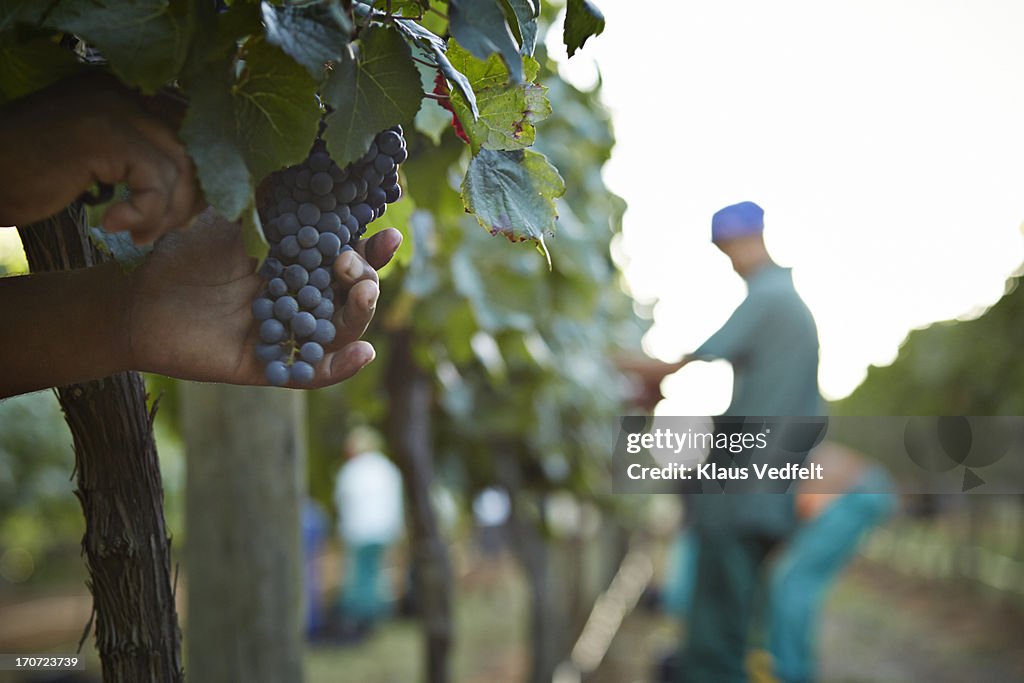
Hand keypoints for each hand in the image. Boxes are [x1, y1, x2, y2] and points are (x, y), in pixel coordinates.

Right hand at [0, 70, 202, 242]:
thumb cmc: (31, 175)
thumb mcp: (98, 164)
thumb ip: (142, 166)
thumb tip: (197, 199)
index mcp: (122, 94)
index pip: (185, 131)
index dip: (193, 177)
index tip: (182, 212)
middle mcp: (122, 93)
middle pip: (187, 149)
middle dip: (185, 197)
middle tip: (164, 229)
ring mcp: (114, 110)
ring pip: (177, 167)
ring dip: (166, 212)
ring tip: (140, 233)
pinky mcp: (107, 137)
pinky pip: (155, 182)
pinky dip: (145, 212)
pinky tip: (115, 224)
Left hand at [127, 209, 401, 386]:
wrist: (136, 298)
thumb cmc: (182, 254)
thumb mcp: (233, 220)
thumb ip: (272, 204)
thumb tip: (312, 165)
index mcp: (296, 266)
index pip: (346, 259)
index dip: (372, 250)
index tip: (389, 234)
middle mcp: (299, 302)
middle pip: (350, 297)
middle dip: (365, 279)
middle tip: (353, 265)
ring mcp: (287, 336)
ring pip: (339, 333)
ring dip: (359, 316)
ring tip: (363, 295)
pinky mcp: (270, 368)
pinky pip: (313, 373)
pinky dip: (340, 367)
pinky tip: (362, 353)